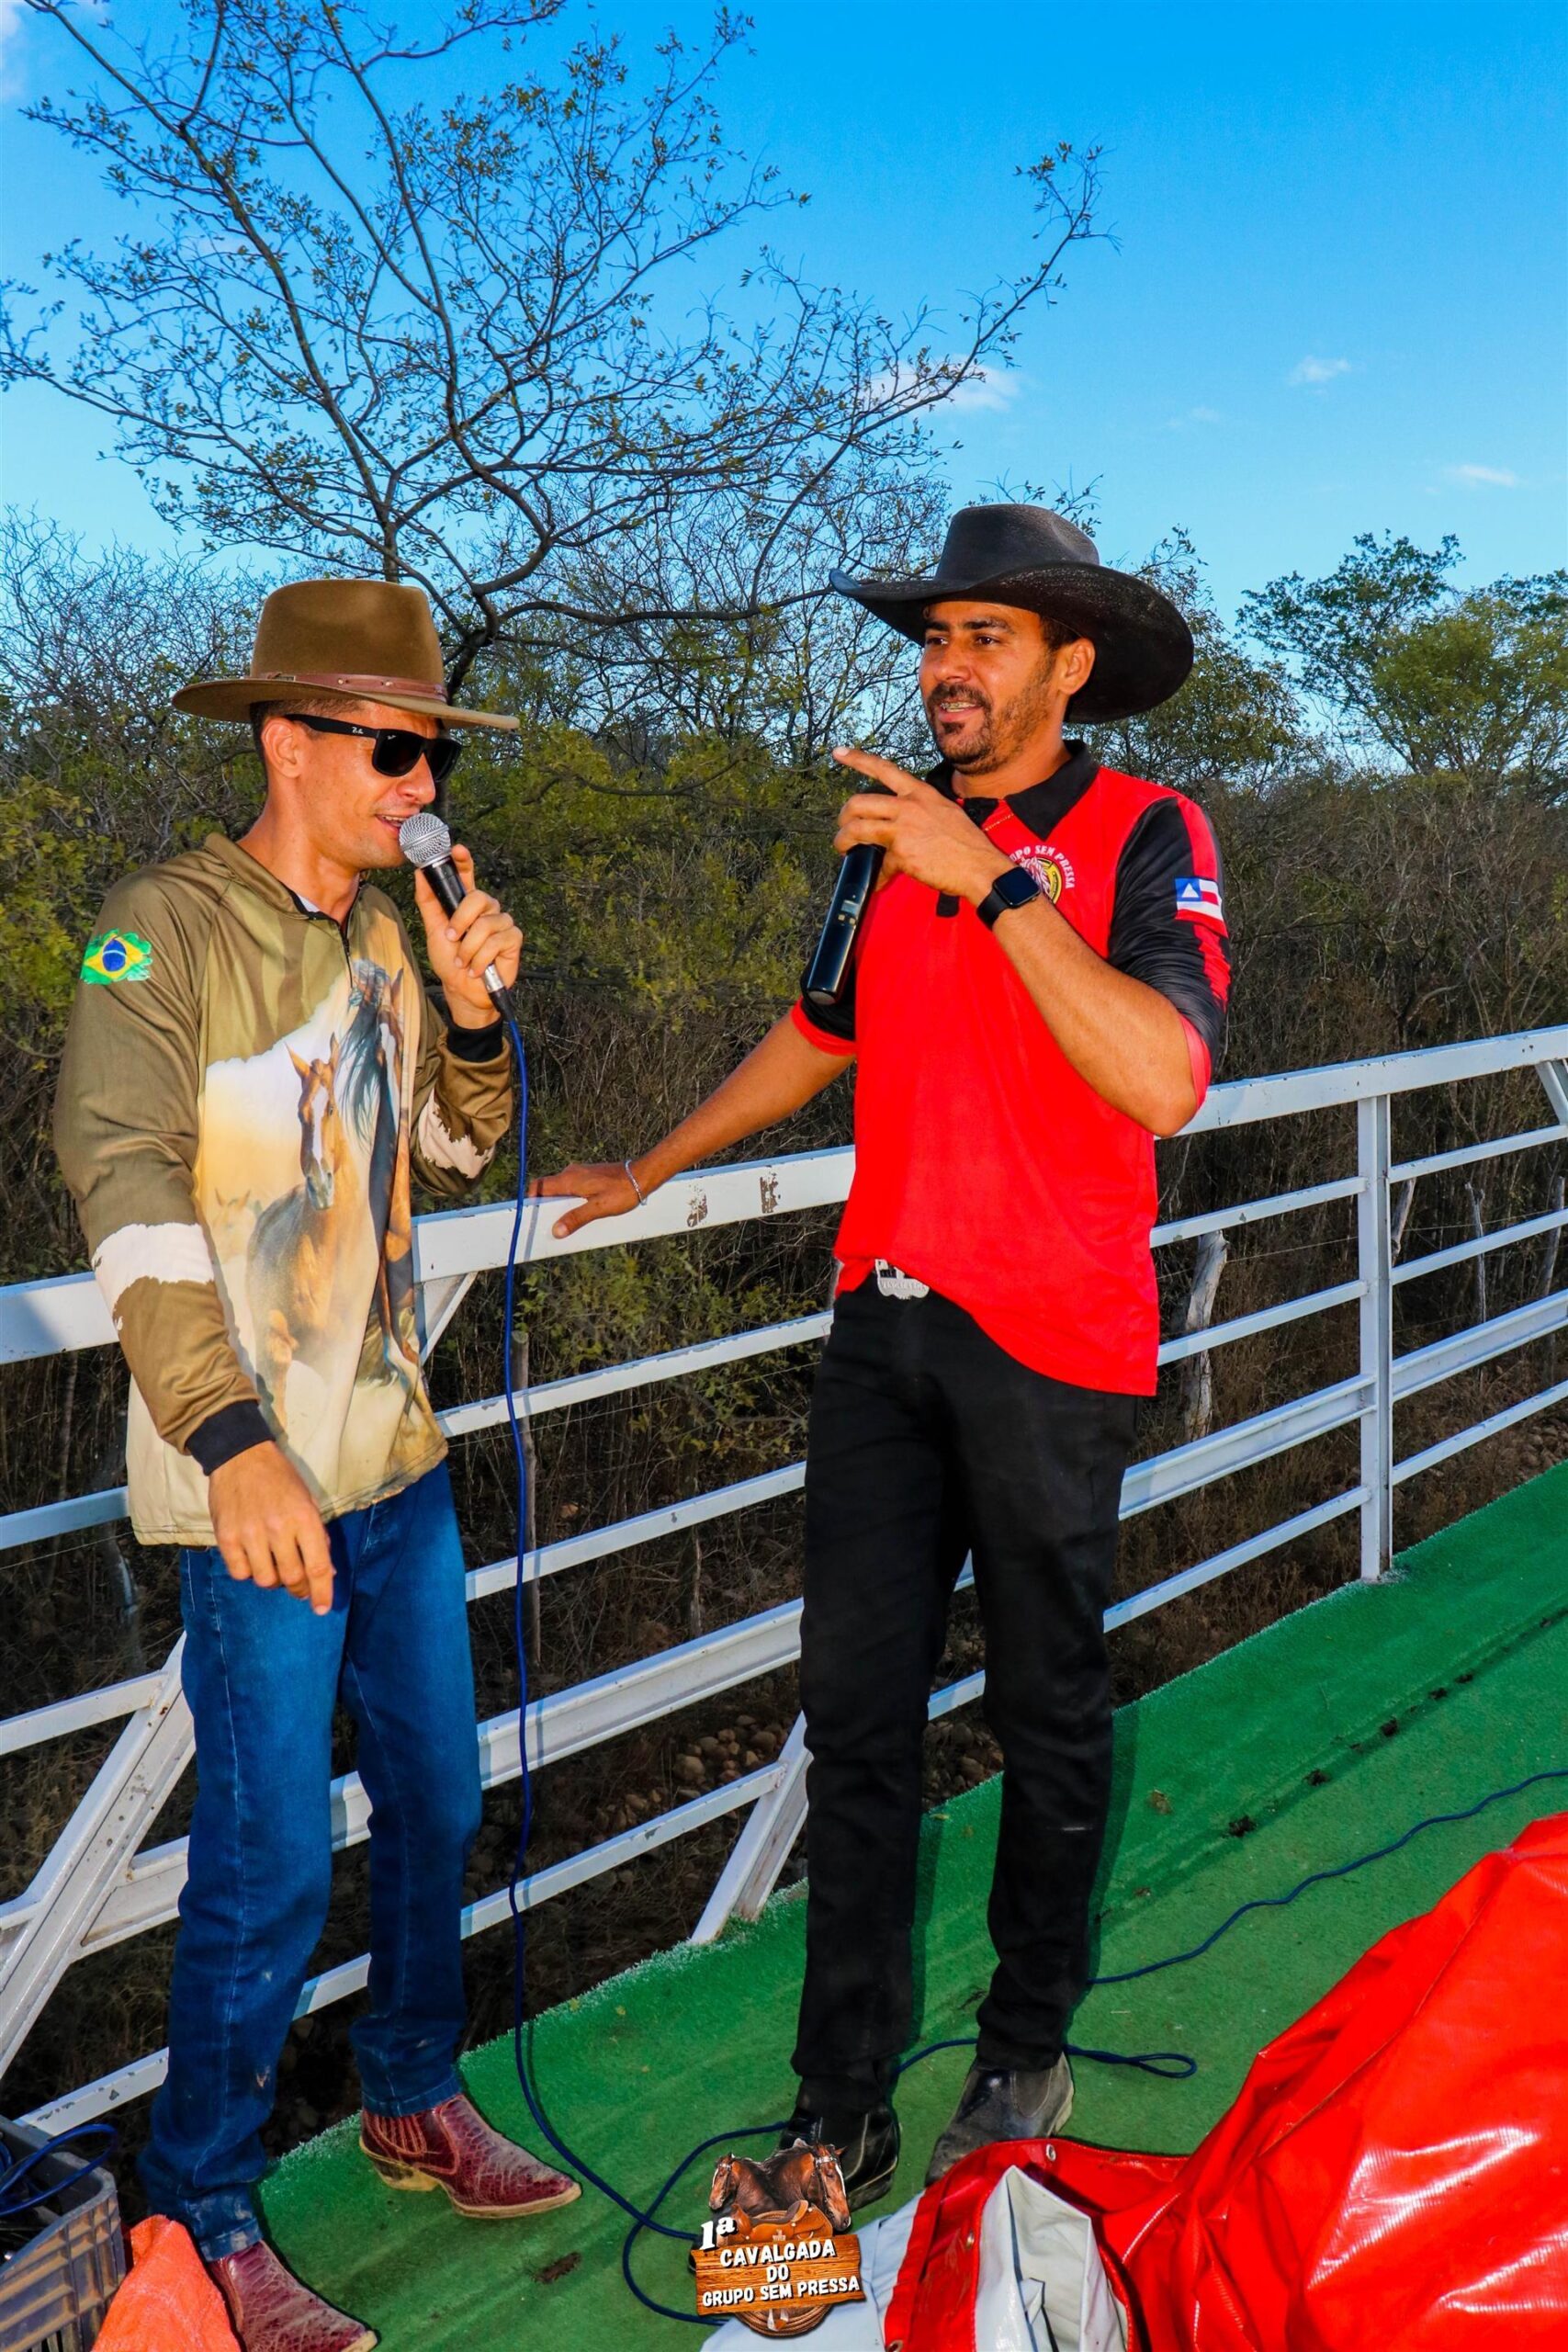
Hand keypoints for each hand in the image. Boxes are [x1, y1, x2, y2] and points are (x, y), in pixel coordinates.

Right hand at [208, 1441, 333, 1614]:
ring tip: (273, 1566)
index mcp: (304, 1518)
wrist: (240, 1457)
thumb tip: (326, 1574)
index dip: (322, 1593)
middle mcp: (278, 1528)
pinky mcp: (226, 1537)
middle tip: (298, 1586)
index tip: (322, 1609)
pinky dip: (248, 1572)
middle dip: (298, 1588)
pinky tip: (252, 1559)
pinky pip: (240, 1573)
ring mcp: (250, 1533)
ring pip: (265, 1580)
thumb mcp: (308, 1501)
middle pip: (291, 1578)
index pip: (318, 1567)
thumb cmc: (281, 1479)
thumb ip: (318, 1537)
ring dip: (273, 1580)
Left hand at [413, 843, 522, 1024]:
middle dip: (460, 922)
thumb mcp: (433, 931)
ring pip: (485, 924)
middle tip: (451, 939)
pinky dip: (481, 958)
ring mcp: (501, 922)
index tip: (458, 849)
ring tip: (463, 961)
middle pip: (477, 898)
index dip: (464, 861)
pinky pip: (497, 941)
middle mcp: (486, 909)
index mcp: (466, 904)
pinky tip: (477, 967)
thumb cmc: (450, 961)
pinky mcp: (513, 939)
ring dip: (468, 948)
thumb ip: (428, 902)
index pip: (466, 876)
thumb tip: (419, 873)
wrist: (463, 990)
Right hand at [530, 1159, 647, 1239]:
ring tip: (566, 1222)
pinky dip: (571, 1201)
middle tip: (549, 1225)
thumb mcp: (598, 1209)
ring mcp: (580, 1174)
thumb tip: (556, 1231)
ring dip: (560, 1205)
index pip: (538, 1186)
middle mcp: (571, 1173)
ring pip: (561, 1190)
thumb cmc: (623, 1191)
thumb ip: (576, 1219)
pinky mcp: (589, 1176)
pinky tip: (581, 1213)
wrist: (642, 1175)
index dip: (531, 1200)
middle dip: (546, 1207)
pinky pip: (573, 1189)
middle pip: (548, 1190)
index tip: (531, 1216)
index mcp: (569, 1179)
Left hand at [830, 747, 1011, 904]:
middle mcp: (909, 806)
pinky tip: (878, 882)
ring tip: (844, 849)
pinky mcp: (902, 853)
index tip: (838, 752)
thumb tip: (897, 821)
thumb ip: (918, 811)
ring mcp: (903, 829)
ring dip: (843, 840)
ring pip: (857, 829)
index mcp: (920, 793)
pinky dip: (877, 876)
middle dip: (843, 816)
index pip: (884, 769)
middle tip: (843, 827)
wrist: (979, 866)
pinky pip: (879, 864)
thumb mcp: (944, 812)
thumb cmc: (966, 842)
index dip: (857, 759)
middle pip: (859, 802)